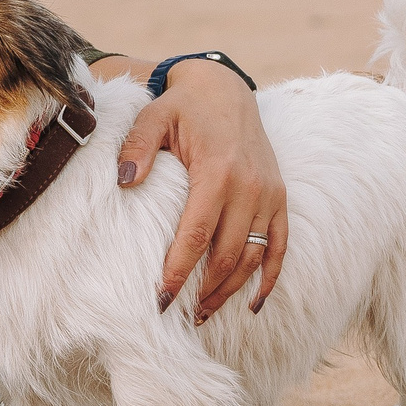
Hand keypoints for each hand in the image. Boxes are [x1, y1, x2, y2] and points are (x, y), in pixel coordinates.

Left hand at [116, 59, 286, 321]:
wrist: (225, 89)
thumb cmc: (182, 107)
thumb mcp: (153, 117)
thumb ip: (137, 148)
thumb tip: (126, 182)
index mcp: (217, 171)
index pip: (196, 234)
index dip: (178, 270)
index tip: (159, 298)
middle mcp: (250, 187)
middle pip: (227, 254)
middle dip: (202, 290)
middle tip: (178, 315)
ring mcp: (270, 195)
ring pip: (253, 257)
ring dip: (230, 290)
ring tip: (204, 314)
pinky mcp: (280, 199)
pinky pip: (279, 246)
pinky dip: (269, 277)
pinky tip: (253, 303)